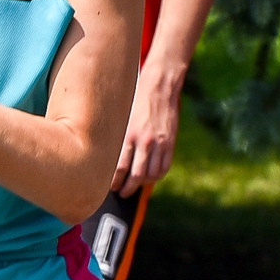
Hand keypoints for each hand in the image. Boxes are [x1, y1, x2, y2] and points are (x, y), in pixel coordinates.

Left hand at [115, 52, 186, 194]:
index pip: (119, 168)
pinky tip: (150, 176)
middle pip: (136, 176)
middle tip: (121, 192)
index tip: (109, 187)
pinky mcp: (170, 143)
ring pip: (151, 175)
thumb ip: (118, 139)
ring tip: (135, 185)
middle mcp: (144, 141)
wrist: (159, 86)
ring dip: (142, 184)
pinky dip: (157, 176)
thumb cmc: (135, 101)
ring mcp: (160, 143)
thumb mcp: (122, 119)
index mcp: (128, 135)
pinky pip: (164, 167)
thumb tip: (109, 160)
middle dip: (127, 189)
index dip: (114, 182)